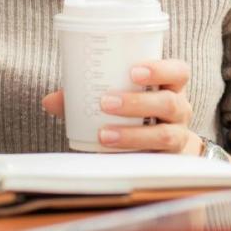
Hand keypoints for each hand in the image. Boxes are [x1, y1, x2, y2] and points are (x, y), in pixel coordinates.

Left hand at [41, 59, 201, 153]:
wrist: (161, 149)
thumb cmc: (137, 114)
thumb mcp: (121, 97)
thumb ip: (87, 96)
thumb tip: (50, 100)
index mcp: (171, 87)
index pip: (179, 72)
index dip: (161, 69)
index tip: (133, 71)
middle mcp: (180, 110)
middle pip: (169, 103)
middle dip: (137, 103)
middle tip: (106, 102)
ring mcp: (178, 137)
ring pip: (165, 135)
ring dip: (132, 134)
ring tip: (104, 134)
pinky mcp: (168, 162)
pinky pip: (156, 161)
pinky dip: (132, 157)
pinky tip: (109, 155)